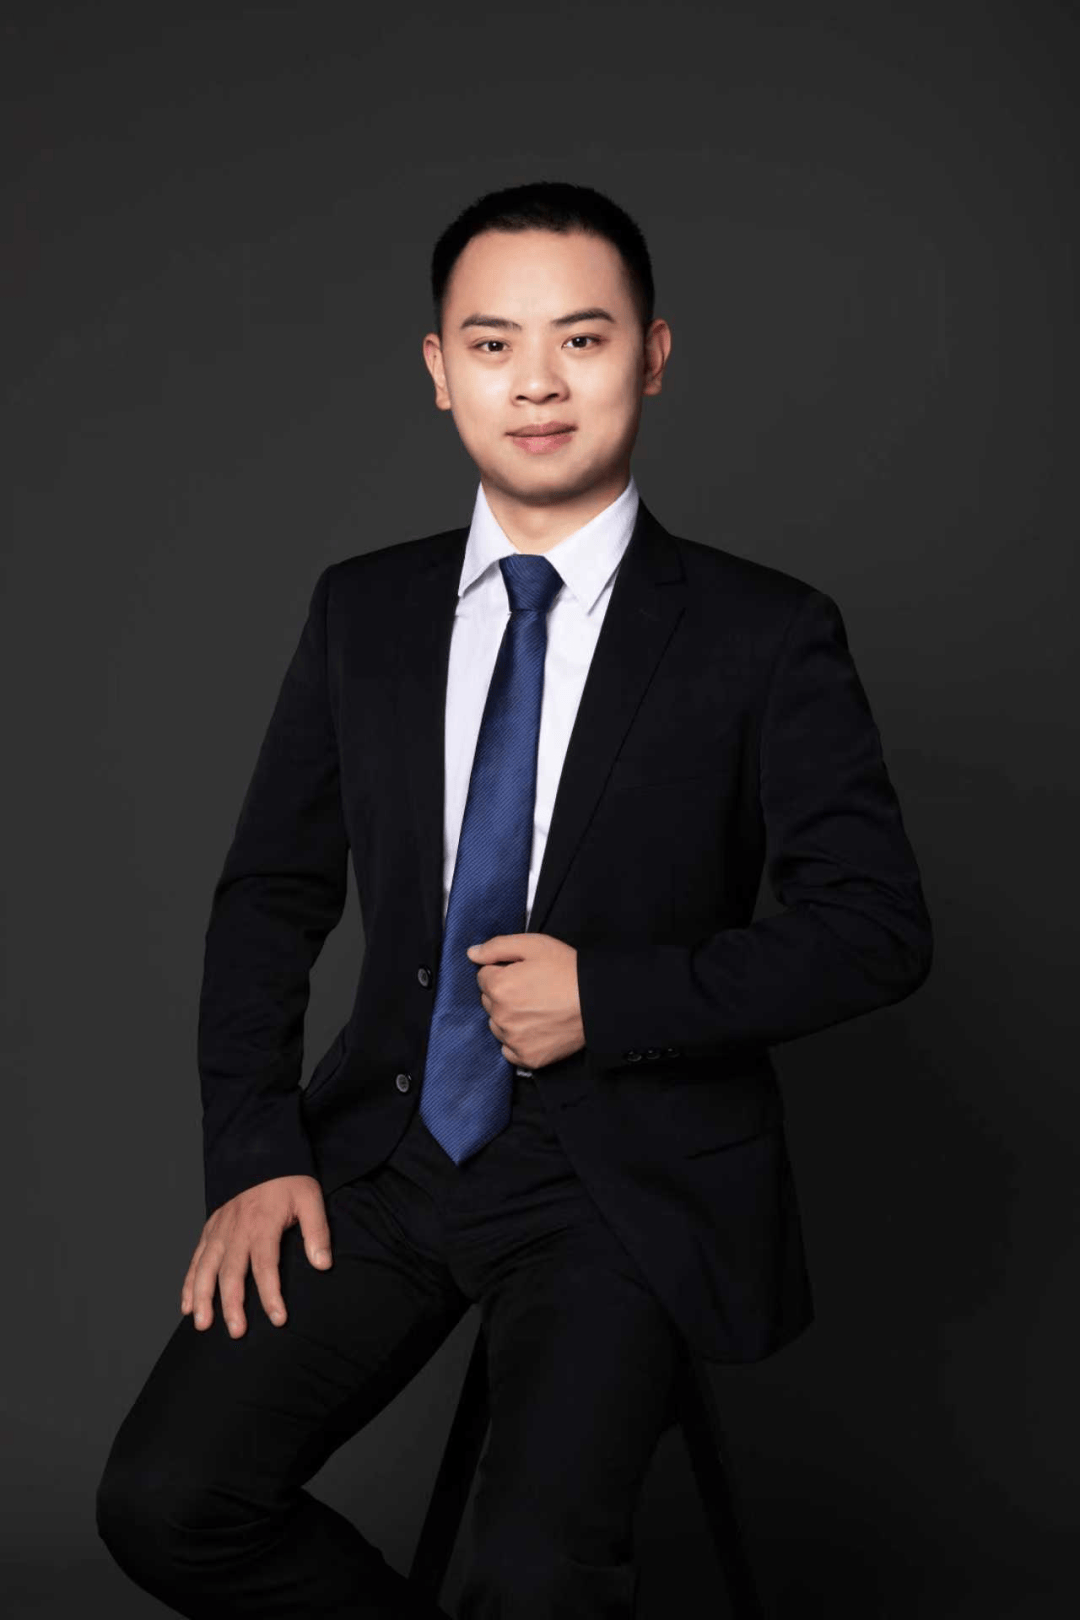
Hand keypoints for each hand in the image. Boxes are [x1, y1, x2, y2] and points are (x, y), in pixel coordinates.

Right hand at [180, 1174, 330, 1338]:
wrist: (261, 1151)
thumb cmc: (288, 1179)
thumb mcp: (310, 1198)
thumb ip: (317, 1232)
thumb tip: (323, 1264)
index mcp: (262, 1224)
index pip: (266, 1266)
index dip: (271, 1295)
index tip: (278, 1319)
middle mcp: (236, 1230)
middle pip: (231, 1273)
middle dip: (232, 1305)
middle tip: (237, 1332)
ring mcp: (219, 1230)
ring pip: (205, 1269)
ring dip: (202, 1298)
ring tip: (203, 1325)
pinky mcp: (210, 1228)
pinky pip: (195, 1259)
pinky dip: (188, 1283)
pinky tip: (187, 1306)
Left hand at [466, 932, 585, 1070]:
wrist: (598, 1001)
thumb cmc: (567, 969)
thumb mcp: (533, 945)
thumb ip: (497, 947)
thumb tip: (471, 954)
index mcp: (498, 987)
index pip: (483, 977)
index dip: (502, 971)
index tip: (523, 972)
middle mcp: (501, 1016)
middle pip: (489, 1002)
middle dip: (503, 994)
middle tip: (532, 988)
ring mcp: (514, 1040)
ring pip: (497, 1025)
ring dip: (508, 1017)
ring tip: (536, 1008)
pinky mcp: (528, 1057)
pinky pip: (509, 1050)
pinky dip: (517, 1041)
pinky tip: (536, 1028)